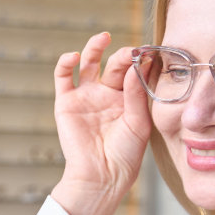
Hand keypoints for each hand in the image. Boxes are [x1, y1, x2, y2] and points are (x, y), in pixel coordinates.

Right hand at [51, 31, 152, 214]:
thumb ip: (136, 93)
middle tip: (132, 51)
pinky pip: (62, 76)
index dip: (142, 60)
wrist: (101, 176)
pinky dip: (65, 63)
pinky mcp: (66, 101)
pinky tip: (74, 57)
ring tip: (104, 38)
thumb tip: (135, 65)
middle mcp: (106, 94)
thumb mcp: (139, 122)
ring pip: (88, 63)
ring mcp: (86, 96)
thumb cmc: (124, 155)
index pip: (134, 71)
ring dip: (94, 47)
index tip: (151, 52)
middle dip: (124, 55)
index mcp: (127, 99)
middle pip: (114, 64)